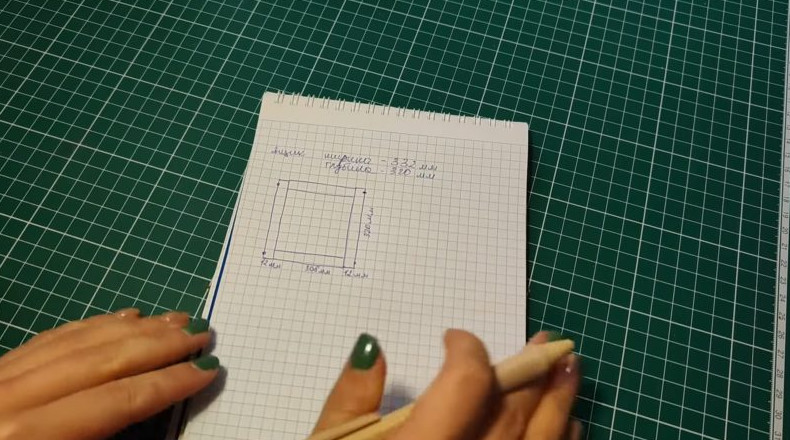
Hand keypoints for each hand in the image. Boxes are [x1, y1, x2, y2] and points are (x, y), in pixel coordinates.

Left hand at [0, 309, 218, 439]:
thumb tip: (151, 417)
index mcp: (31, 438)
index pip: (118, 401)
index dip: (169, 383)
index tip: (208, 369)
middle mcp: (13, 399)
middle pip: (103, 359)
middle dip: (161, 344)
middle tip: (203, 332)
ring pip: (78, 340)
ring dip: (134, 327)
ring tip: (174, 318)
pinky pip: (49, 338)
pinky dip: (92, 325)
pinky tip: (121, 316)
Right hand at [313, 329, 581, 439]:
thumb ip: (350, 401)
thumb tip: (373, 347)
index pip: (465, 384)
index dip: (466, 350)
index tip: (453, 339)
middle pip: (511, 411)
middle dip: (530, 372)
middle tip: (547, 345)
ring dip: (559, 404)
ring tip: (570, 372)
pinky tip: (567, 428)